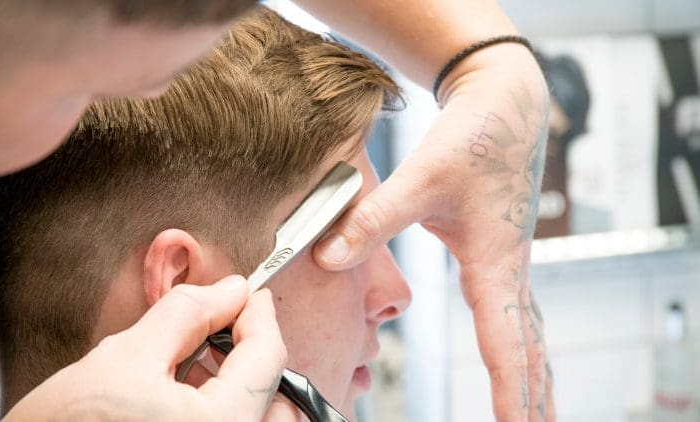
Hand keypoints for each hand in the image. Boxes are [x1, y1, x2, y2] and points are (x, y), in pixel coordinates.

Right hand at [3, 276, 297, 420]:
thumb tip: (225, 291)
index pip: (267, 356)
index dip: (259, 313)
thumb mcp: (125, 358)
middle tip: (231, 325)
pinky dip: (224, 405)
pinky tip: (193, 389)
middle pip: (274, 393)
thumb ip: (185, 315)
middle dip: (256, 354)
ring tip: (208, 357)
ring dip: (243, 382)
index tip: (250, 293)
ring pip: (259, 415)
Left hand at [314, 44, 553, 420]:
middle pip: (529, 350)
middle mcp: (509, 269)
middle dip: (533, 397)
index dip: (510, 390)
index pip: (507, 342)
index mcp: (494, 262)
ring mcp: (510, 263)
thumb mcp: (422, 176)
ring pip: (529, 335)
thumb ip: (374, 217)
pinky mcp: (502, 253)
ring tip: (536, 416)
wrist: (506, 104)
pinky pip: (518, 314)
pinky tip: (515, 358)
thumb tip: (327, 256)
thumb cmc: (474, 137)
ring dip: (533, 378)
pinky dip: (521, 348)